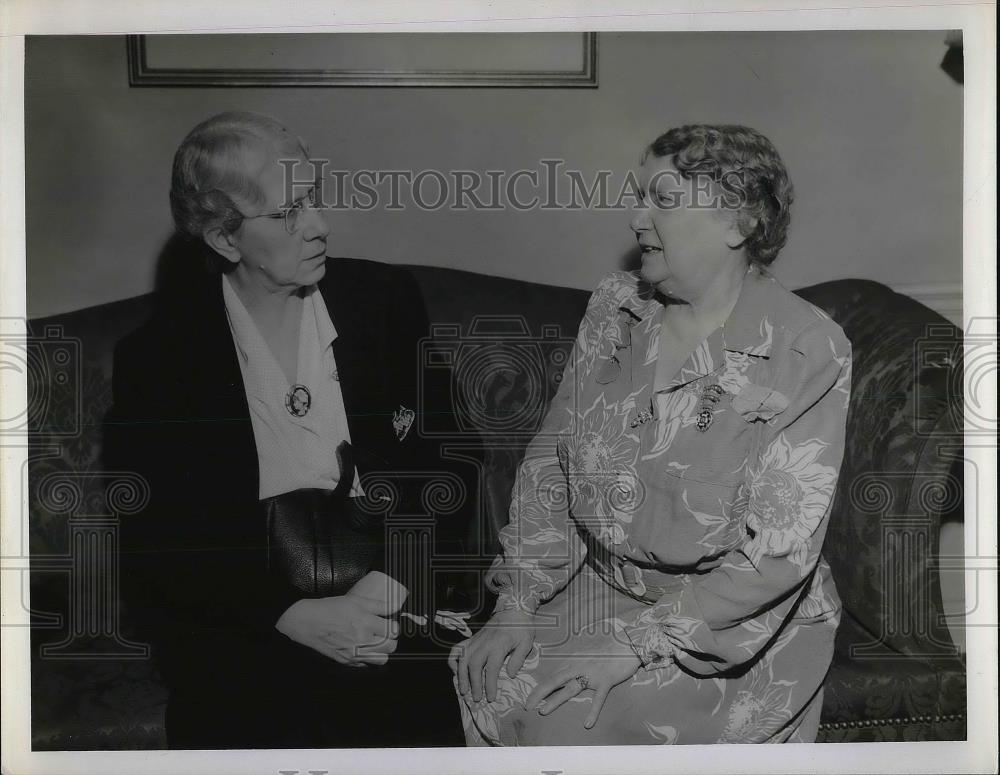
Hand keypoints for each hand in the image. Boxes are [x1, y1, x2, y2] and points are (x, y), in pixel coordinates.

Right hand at [276, 595, 398, 666]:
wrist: (309, 622)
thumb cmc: (330, 609)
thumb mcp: (357, 601)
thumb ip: (379, 604)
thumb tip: (396, 605)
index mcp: (366, 622)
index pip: (393, 630)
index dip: (394, 626)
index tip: (390, 624)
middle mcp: (362, 640)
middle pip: (391, 646)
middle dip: (391, 639)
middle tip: (385, 633)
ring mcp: (355, 653)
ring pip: (381, 660)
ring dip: (382, 652)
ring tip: (377, 643)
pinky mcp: (347, 661)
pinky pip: (366, 665)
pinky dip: (368, 658)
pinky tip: (364, 649)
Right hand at [448, 607, 535, 702]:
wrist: (513, 608)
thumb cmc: (521, 627)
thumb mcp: (526, 642)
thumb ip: (518, 659)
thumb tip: (510, 674)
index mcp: (499, 644)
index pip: (492, 668)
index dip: (490, 684)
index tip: (490, 698)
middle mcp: (485, 642)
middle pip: (474, 665)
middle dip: (474, 683)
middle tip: (476, 698)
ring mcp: (476, 640)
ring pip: (463, 658)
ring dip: (461, 675)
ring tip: (463, 690)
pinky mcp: (472, 638)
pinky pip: (458, 647)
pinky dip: (453, 659)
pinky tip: (455, 670)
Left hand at [524, 629, 640, 728]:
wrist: (627, 643)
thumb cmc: (608, 649)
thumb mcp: (587, 653)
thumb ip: (576, 663)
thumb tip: (565, 672)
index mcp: (574, 660)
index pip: (553, 674)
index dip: (540, 686)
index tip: (529, 697)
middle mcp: (579, 667)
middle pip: (555, 680)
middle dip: (539, 693)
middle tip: (527, 706)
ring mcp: (592, 674)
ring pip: (570, 689)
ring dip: (555, 700)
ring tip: (543, 711)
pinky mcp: (606, 681)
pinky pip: (598, 699)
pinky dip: (593, 712)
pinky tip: (587, 724)